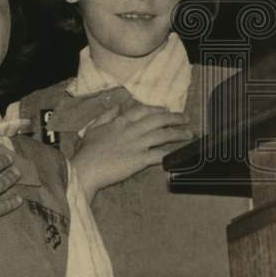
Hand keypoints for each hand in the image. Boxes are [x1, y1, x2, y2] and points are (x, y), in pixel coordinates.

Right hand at [73, 102, 191, 199]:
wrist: (86, 168)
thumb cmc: (87, 151)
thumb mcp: (92, 128)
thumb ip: (105, 116)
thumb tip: (116, 108)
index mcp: (119, 122)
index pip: (142, 111)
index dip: (156, 109)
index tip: (166, 110)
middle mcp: (130, 130)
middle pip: (157, 120)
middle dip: (174, 118)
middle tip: (185, 118)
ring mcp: (136, 145)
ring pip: (162, 135)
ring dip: (178, 133)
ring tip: (189, 134)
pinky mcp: (139, 160)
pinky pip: (160, 155)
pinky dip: (171, 154)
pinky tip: (180, 154)